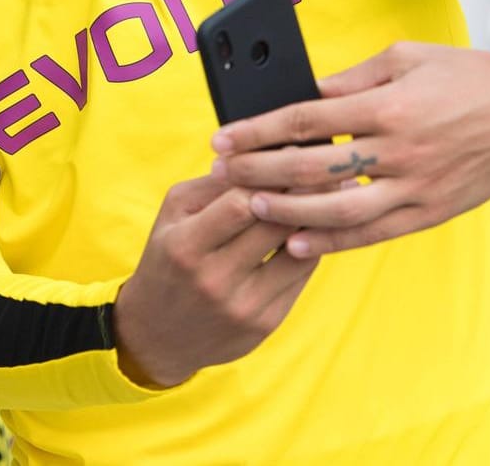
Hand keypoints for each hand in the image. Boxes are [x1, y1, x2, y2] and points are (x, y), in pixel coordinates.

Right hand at [111, 174, 318, 387]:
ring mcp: (242, 306)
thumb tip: (263, 156)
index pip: (238, 205)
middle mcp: (214, 279)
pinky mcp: (264, 324)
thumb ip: (213, 185)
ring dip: (317, 221)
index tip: (293, 155)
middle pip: (274, 226)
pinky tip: (316, 230)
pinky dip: (310, 249)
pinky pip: (300, 277)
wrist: (157, 334)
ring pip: (297, 252)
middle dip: (303, 194)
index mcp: (185, 246)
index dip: (270, 178)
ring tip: (332, 196)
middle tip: (327, 169)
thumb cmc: (167, 259)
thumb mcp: (173, 215)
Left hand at [211, 42, 489, 258]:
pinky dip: (332, 242)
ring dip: (287, 211)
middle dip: (258, 171)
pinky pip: (373, 233)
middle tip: (222, 173)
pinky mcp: (430, 212)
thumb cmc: (463, 76)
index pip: (307, 120)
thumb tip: (302, 96)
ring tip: (248, 206)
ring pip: (338, 210)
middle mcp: (400, 150)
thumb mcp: (404, 58)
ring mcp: (416, 186)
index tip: (223, 138)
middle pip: (313, 168)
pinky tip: (296, 242)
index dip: (258, 131)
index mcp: (389, 106)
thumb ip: (351, 81)